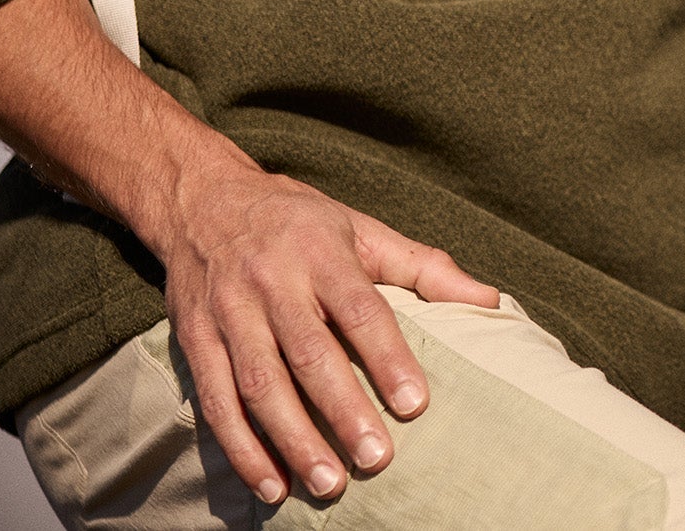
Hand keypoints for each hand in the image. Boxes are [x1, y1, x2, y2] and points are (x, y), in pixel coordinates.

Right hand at [156, 151, 497, 505]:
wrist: (203, 200)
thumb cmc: (300, 222)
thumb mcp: (363, 230)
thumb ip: (425, 268)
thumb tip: (492, 302)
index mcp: (322, 253)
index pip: (360, 310)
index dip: (388, 358)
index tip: (415, 404)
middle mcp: (272, 283)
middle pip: (309, 353)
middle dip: (343, 410)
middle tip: (377, 459)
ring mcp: (228, 314)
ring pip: (259, 384)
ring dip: (292, 440)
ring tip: (328, 484)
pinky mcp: (193, 341)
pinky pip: (215, 402)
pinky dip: (241, 448)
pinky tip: (271, 484)